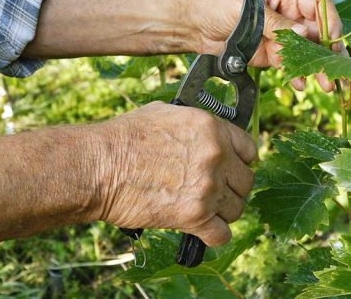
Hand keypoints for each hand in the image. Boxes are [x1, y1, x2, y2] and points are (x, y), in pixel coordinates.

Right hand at [94, 102, 256, 246]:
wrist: (101, 166)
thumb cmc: (124, 138)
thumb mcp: (165, 113)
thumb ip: (194, 125)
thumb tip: (200, 132)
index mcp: (212, 129)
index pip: (249, 149)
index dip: (240, 160)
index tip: (231, 167)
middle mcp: (216, 157)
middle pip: (246, 181)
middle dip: (232, 187)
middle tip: (214, 191)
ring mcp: (208, 188)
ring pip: (236, 209)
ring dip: (222, 212)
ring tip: (203, 209)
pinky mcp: (195, 217)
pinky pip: (222, 235)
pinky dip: (213, 236)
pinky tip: (201, 229)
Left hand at [195, 0, 343, 91]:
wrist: (196, 26)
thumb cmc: (220, 6)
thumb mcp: (250, 11)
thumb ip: (277, 24)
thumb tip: (305, 33)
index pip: (319, 6)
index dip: (330, 23)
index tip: (333, 42)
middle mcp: (289, 15)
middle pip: (318, 33)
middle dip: (328, 53)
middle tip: (336, 72)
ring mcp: (282, 36)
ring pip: (308, 52)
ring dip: (317, 68)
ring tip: (326, 85)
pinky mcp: (272, 54)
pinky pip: (291, 65)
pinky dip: (298, 75)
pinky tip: (301, 84)